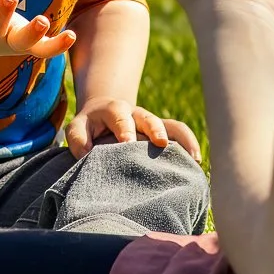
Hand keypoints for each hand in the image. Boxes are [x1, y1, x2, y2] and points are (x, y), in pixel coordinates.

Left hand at [66, 97, 202, 161]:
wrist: (104, 115)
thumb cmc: (89, 126)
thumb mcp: (77, 127)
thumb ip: (78, 138)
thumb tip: (86, 154)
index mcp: (112, 110)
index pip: (118, 116)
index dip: (124, 128)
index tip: (127, 142)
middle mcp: (135, 114)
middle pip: (147, 117)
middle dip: (154, 129)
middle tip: (161, 142)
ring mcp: (151, 122)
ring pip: (170, 125)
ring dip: (181, 139)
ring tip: (193, 158)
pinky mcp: (163, 131)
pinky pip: (180, 133)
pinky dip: (190, 145)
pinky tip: (197, 163)